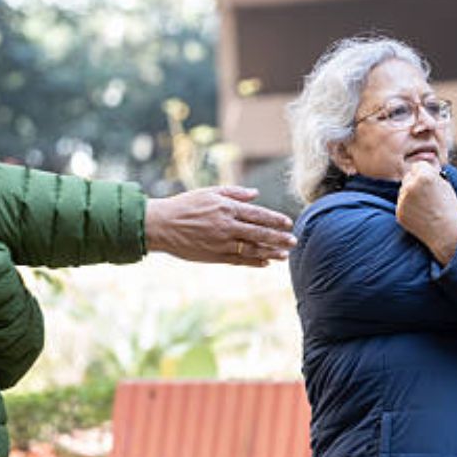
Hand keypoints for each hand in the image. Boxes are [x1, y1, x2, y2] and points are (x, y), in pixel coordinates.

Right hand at [145, 186, 295, 266]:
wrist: (162, 225)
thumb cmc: (185, 205)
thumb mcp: (209, 192)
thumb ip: (234, 193)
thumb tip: (256, 194)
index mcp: (227, 208)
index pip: (258, 214)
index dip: (275, 220)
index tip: (288, 223)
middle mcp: (227, 226)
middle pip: (259, 233)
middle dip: (279, 238)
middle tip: (294, 242)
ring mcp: (221, 243)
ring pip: (252, 249)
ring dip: (270, 252)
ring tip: (284, 255)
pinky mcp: (214, 256)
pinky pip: (239, 260)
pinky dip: (254, 261)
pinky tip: (265, 263)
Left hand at [396, 162, 456, 264]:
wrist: (447, 232)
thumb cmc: (449, 208)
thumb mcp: (445, 184)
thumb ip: (431, 174)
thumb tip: (421, 168)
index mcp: (424, 175)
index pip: (418, 165)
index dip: (425, 173)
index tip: (430, 182)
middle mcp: (411, 185)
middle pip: (408, 177)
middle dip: (415, 183)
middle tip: (427, 195)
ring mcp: (403, 200)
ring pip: (403, 190)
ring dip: (410, 195)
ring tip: (425, 206)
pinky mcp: (399, 212)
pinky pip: (401, 204)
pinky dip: (408, 208)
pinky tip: (420, 214)